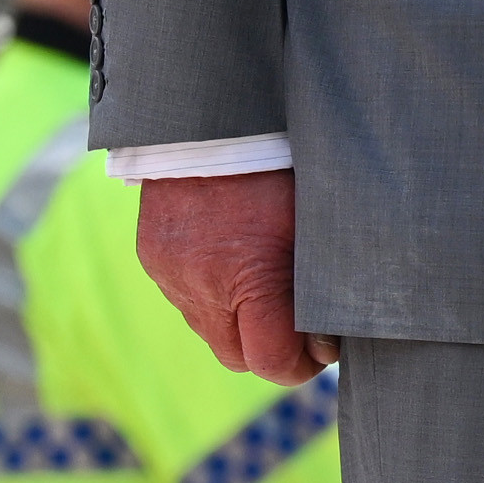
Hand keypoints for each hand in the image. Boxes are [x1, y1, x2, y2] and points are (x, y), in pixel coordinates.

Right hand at [137, 169, 330, 383]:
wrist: (212, 118)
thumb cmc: (280, 166)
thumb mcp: (316, 224)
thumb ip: (323, 287)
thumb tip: (331, 337)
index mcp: (248, 277)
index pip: (271, 362)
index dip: (303, 364)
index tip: (324, 347)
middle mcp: (201, 285)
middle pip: (238, 358)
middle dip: (272, 350)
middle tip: (302, 328)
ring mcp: (170, 275)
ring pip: (210, 332)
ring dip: (240, 323)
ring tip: (269, 286)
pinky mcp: (152, 259)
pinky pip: (187, 299)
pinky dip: (213, 295)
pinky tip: (236, 262)